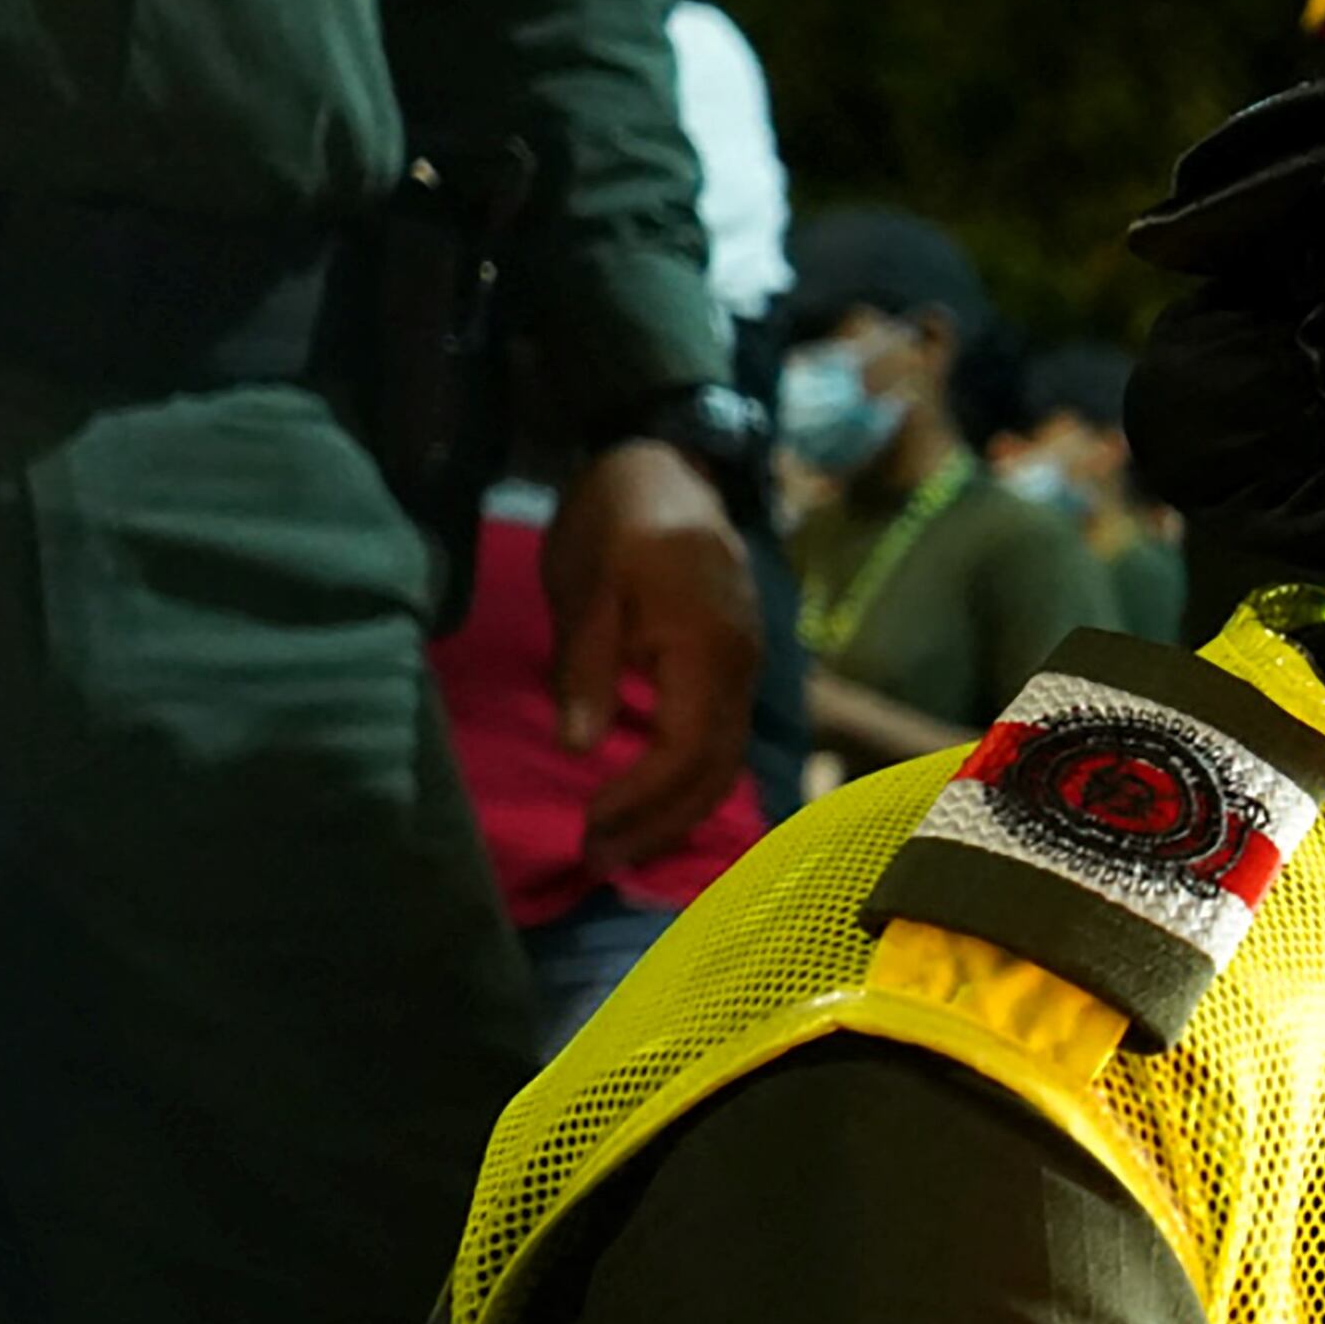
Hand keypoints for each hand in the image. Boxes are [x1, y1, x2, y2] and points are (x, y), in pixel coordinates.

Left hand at [542, 438, 763, 862]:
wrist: (667, 463)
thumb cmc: (618, 517)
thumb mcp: (587, 582)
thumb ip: (586, 664)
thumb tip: (578, 744)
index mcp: (708, 648)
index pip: (687, 751)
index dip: (641, 800)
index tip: (589, 827)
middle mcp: (742, 668)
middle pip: (715, 773)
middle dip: (660, 824)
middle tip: (599, 860)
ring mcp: (746, 669)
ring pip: (725, 764)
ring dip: (676, 812)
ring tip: (621, 845)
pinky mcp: (735, 667)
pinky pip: (722, 742)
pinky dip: (688, 783)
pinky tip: (652, 801)